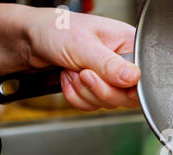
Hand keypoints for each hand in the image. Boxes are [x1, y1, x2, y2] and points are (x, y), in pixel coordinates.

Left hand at [25, 7, 139, 110]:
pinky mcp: (96, 89)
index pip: (143, 76)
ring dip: (84, 92)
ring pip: (109, 103)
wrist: (28, 40)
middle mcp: (123, 62)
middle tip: (83, 73)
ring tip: (72, 70)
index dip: (128, 85)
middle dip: (99, 89)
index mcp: (128, 44)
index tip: (109, 80)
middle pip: (128, 96)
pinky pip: (94, 106)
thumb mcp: (83, 45)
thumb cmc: (54, 30)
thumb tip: (134, 77)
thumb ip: (109, 64)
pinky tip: (69, 79)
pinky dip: (77, 97)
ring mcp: (110, 78)